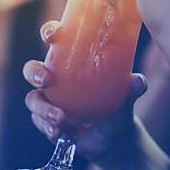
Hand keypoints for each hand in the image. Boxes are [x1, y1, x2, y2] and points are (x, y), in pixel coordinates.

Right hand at [22, 21, 147, 161]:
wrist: (114, 137)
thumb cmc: (117, 105)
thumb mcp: (125, 96)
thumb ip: (132, 87)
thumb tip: (137, 81)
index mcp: (70, 60)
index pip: (54, 39)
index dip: (49, 32)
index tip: (53, 36)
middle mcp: (54, 78)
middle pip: (31, 69)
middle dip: (34, 73)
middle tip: (46, 80)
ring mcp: (47, 100)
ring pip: (32, 99)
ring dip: (43, 108)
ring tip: (61, 118)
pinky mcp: (44, 121)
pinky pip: (39, 122)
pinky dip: (48, 128)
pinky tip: (60, 133)